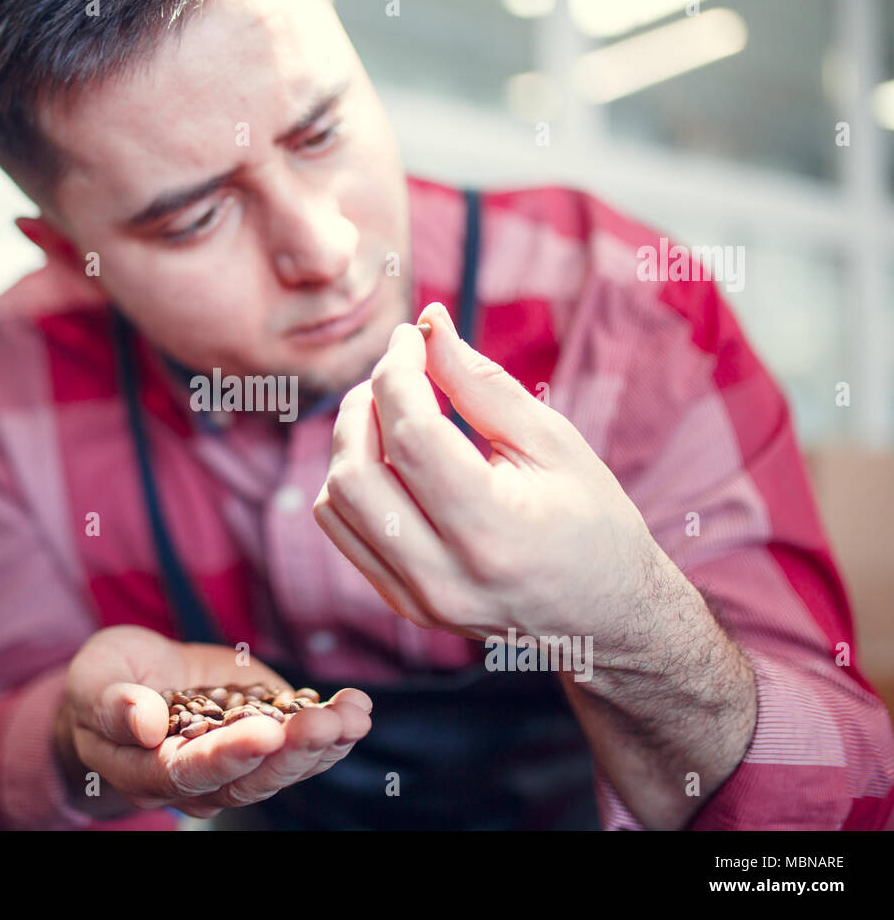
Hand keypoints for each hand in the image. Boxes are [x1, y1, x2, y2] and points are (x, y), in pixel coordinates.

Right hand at [55, 625, 372, 818]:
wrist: (134, 679)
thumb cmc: (106, 681)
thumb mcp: (95, 679)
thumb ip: (113, 704)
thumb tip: (144, 723)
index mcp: (150, 771)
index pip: (191, 773)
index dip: (229, 757)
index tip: (265, 733)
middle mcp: (201, 780)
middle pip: (250, 779)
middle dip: (292, 752)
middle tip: (322, 724)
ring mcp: (240, 763)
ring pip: (286, 767)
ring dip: (324, 743)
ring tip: (352, 714)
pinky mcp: (268, 738)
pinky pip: (305, 746)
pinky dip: (336, 728)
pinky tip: (358, 706)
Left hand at [313, 301, 675, 654]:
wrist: (607, 619)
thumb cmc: (593, 523)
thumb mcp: (553, 443)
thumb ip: (482, 383)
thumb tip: (428, 323)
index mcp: (492, 531)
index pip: (410, 437)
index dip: (398, 371)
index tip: (410, 337)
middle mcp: (444, 575)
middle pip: (355, 473)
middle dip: (362, 405)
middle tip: (397, 372)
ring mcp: (417, 599)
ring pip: (335, 506)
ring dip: (350, 443)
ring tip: (392, 413)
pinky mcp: (403, 604)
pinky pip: (346, 533)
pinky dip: (354, 483)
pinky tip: (391, 459)